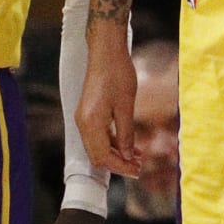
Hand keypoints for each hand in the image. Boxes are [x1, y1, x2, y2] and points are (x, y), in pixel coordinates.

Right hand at [76, 24, 138, 176]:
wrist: (106, 52)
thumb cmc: (117, 74)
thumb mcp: (126, 107)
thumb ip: (126, 134)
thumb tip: (128, 156)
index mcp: (91, 123)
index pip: (102, 157)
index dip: (120, 167)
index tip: (138, 171)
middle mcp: (82, 123)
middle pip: (97, 155)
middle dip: (118, 164)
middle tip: (140, 167)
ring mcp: (84, 118)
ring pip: (98, 147)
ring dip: (117, 154)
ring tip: (139, 157)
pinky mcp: (88, 113)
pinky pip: (98, 136)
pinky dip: (113, 143)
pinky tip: (130, 145)